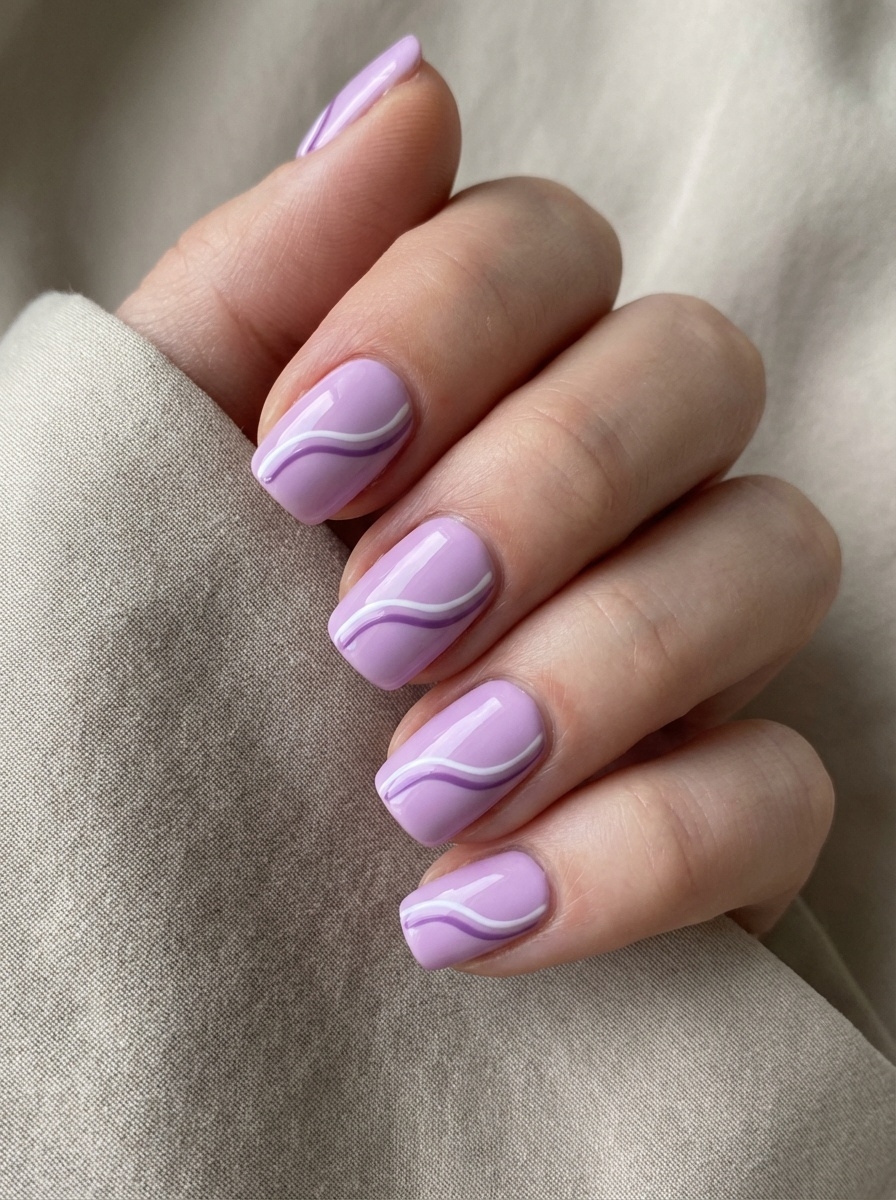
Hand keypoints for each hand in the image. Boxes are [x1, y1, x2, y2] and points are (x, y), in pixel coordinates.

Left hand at [118, 38, 840, 974]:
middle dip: (543, 483)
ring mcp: (686, 645)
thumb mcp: (159, 473)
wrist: (165, 913)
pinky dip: (639, 850)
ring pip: (776, 555)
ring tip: (416, 782)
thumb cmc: (154, 668)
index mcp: (474, 388)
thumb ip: (258, 286)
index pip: (547, 245)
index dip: (443, 320)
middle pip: (695, 368)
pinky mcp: (725, 812)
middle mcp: (608, 489)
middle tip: (374, 624)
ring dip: (600, 665)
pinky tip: (471, 911)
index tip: (297, 464)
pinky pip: (781, 794)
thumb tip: (405, 95)